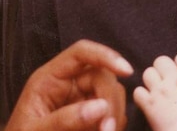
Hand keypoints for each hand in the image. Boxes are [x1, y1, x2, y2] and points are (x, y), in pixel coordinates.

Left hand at [5, 39, 133, 130]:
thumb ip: (65, 120)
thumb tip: (101, 107)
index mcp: (50, 79)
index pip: (81, 53)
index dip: (105, 56)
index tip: (126, 70)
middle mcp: (68, 84)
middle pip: (101, 75)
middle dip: (110, 100)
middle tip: (108, 130)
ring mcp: (80, 100)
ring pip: (111, 93)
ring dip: (115, 114)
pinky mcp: (90, 118)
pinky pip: (111, 113)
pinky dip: (114, 124)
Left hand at [133, 53, 176, 130]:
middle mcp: (174, 81)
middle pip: (161, 61)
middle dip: (163, 69)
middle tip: (166, 80)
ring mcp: (160, 92)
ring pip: (148, 73)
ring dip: (151, 80)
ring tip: (156, 89)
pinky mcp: (149, 105)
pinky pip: (138, 92)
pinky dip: (142, 96)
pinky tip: (148, 102)